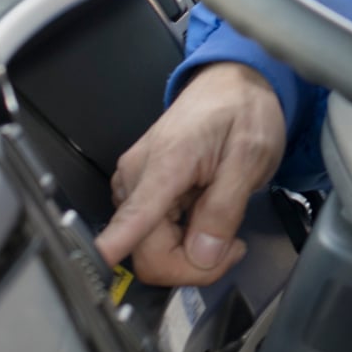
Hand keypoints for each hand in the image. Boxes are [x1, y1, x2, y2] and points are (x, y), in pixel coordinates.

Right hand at [95, 62, 285, 285]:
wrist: (233, 83)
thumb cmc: (243, 109)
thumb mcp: (251, 155)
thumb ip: (226, 206)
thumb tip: (203, 255)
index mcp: (165, 164)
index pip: (131, 219)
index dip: (114, 250)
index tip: (99, 269)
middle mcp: (137, 178)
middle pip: (147, 254)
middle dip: (192, 264)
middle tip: (232, 247)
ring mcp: (135, 186)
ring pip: (150, 251)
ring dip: (190, 254)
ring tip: (223, 225)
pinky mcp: (141, 193)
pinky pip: (154, 238)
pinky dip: (184, 242)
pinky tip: (206, 219)